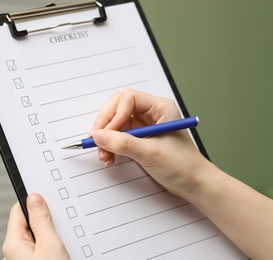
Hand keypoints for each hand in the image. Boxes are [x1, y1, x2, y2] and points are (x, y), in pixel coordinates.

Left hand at [2, 193, 69, 259]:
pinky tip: (62, 251)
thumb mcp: (50, 245)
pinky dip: (51, 246)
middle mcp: (13, 252)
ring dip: (50, 236)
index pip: (19, 210)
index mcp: (13, 244)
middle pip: (28, 224)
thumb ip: (41, 221)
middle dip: (45, 221)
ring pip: (36, 238)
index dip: (34, 202)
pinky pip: (40, 249)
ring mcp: (23, 259)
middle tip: (61, 225)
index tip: (48, 198)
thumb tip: (34, 199)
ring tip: (64, 243)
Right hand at [90, 89, 208, 197]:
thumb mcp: (150, 153)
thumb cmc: (183, 165)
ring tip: (103, 155)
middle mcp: (151, 113)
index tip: (107, 133)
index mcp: (160, 108)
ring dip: (106, 138)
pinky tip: (109, 157)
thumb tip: (99, 136)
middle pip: (118, 108)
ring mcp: (145, 126)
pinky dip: (110, 146)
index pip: (128, 98)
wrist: (194, 184)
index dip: (115, 114)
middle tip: (96, 140)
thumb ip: (122, 143)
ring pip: (116, 123)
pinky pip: (118, 136)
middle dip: (106, 125)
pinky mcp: (140, 138)